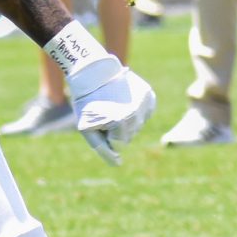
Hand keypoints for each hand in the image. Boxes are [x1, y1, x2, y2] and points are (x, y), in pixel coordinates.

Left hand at [48, 23, 155, 165]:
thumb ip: (102, 149)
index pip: (118, 145)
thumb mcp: (86, 128)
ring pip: (137, 125)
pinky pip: (144, 113)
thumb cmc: (86, 102)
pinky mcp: (149, 96)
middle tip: (104, 111)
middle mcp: (137, 115)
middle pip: (129, 136)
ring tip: (113, 104)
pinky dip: (135, 111)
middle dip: (116, 129)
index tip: (97, 120)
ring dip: (125, 120)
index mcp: (121, 123)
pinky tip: (123, 101)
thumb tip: (118, 164)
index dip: (105, 135)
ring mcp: (145, 104)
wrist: (93, 71)